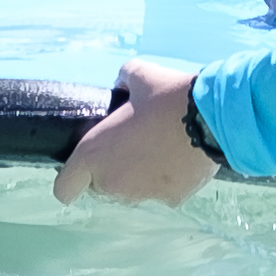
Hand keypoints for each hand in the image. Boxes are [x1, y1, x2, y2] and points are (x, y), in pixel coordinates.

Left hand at [55, 61, 219, 207]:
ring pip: (130, 192)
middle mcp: (114, 182)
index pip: (64, 189)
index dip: (70, 179)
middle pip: (100, 188)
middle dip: (108, 171)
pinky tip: (177, 157)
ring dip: (135, 176)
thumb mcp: (138, 75)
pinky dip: (165, 180)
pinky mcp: (170, 200)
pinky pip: (160, 192)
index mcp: (95, 154)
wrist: (211, 119)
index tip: (81, 167)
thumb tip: (122, 84)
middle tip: (128, 144)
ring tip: (156, 147)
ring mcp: (142, 195)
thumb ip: (122, 80)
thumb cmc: (167, 96)